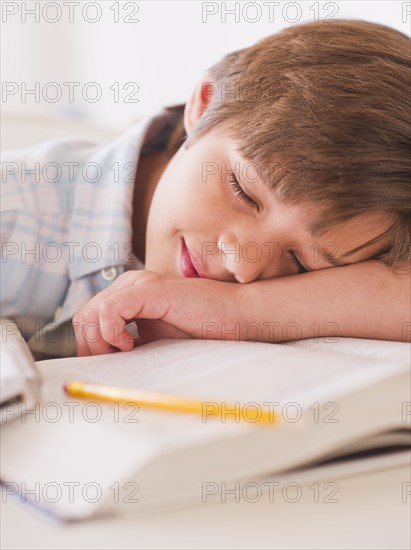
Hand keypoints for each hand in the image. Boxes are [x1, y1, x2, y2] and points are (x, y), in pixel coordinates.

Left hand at [72, 270, 241, 355]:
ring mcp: (138, 284)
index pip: (89, 319)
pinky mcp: (149, 290)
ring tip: (127, 353)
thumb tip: (104, 363)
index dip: (92, 346)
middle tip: (116, 362)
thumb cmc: (203, 329)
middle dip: (93, 347)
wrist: (235, 315)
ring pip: (91, 314)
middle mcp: (130, 285)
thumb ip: (131, 342)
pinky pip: (109, 311)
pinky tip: (132, 345)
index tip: (108, 365)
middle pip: (84, 317)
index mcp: (130, 295)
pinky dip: (113, 333)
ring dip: (102, 342)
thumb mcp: (157, 339)